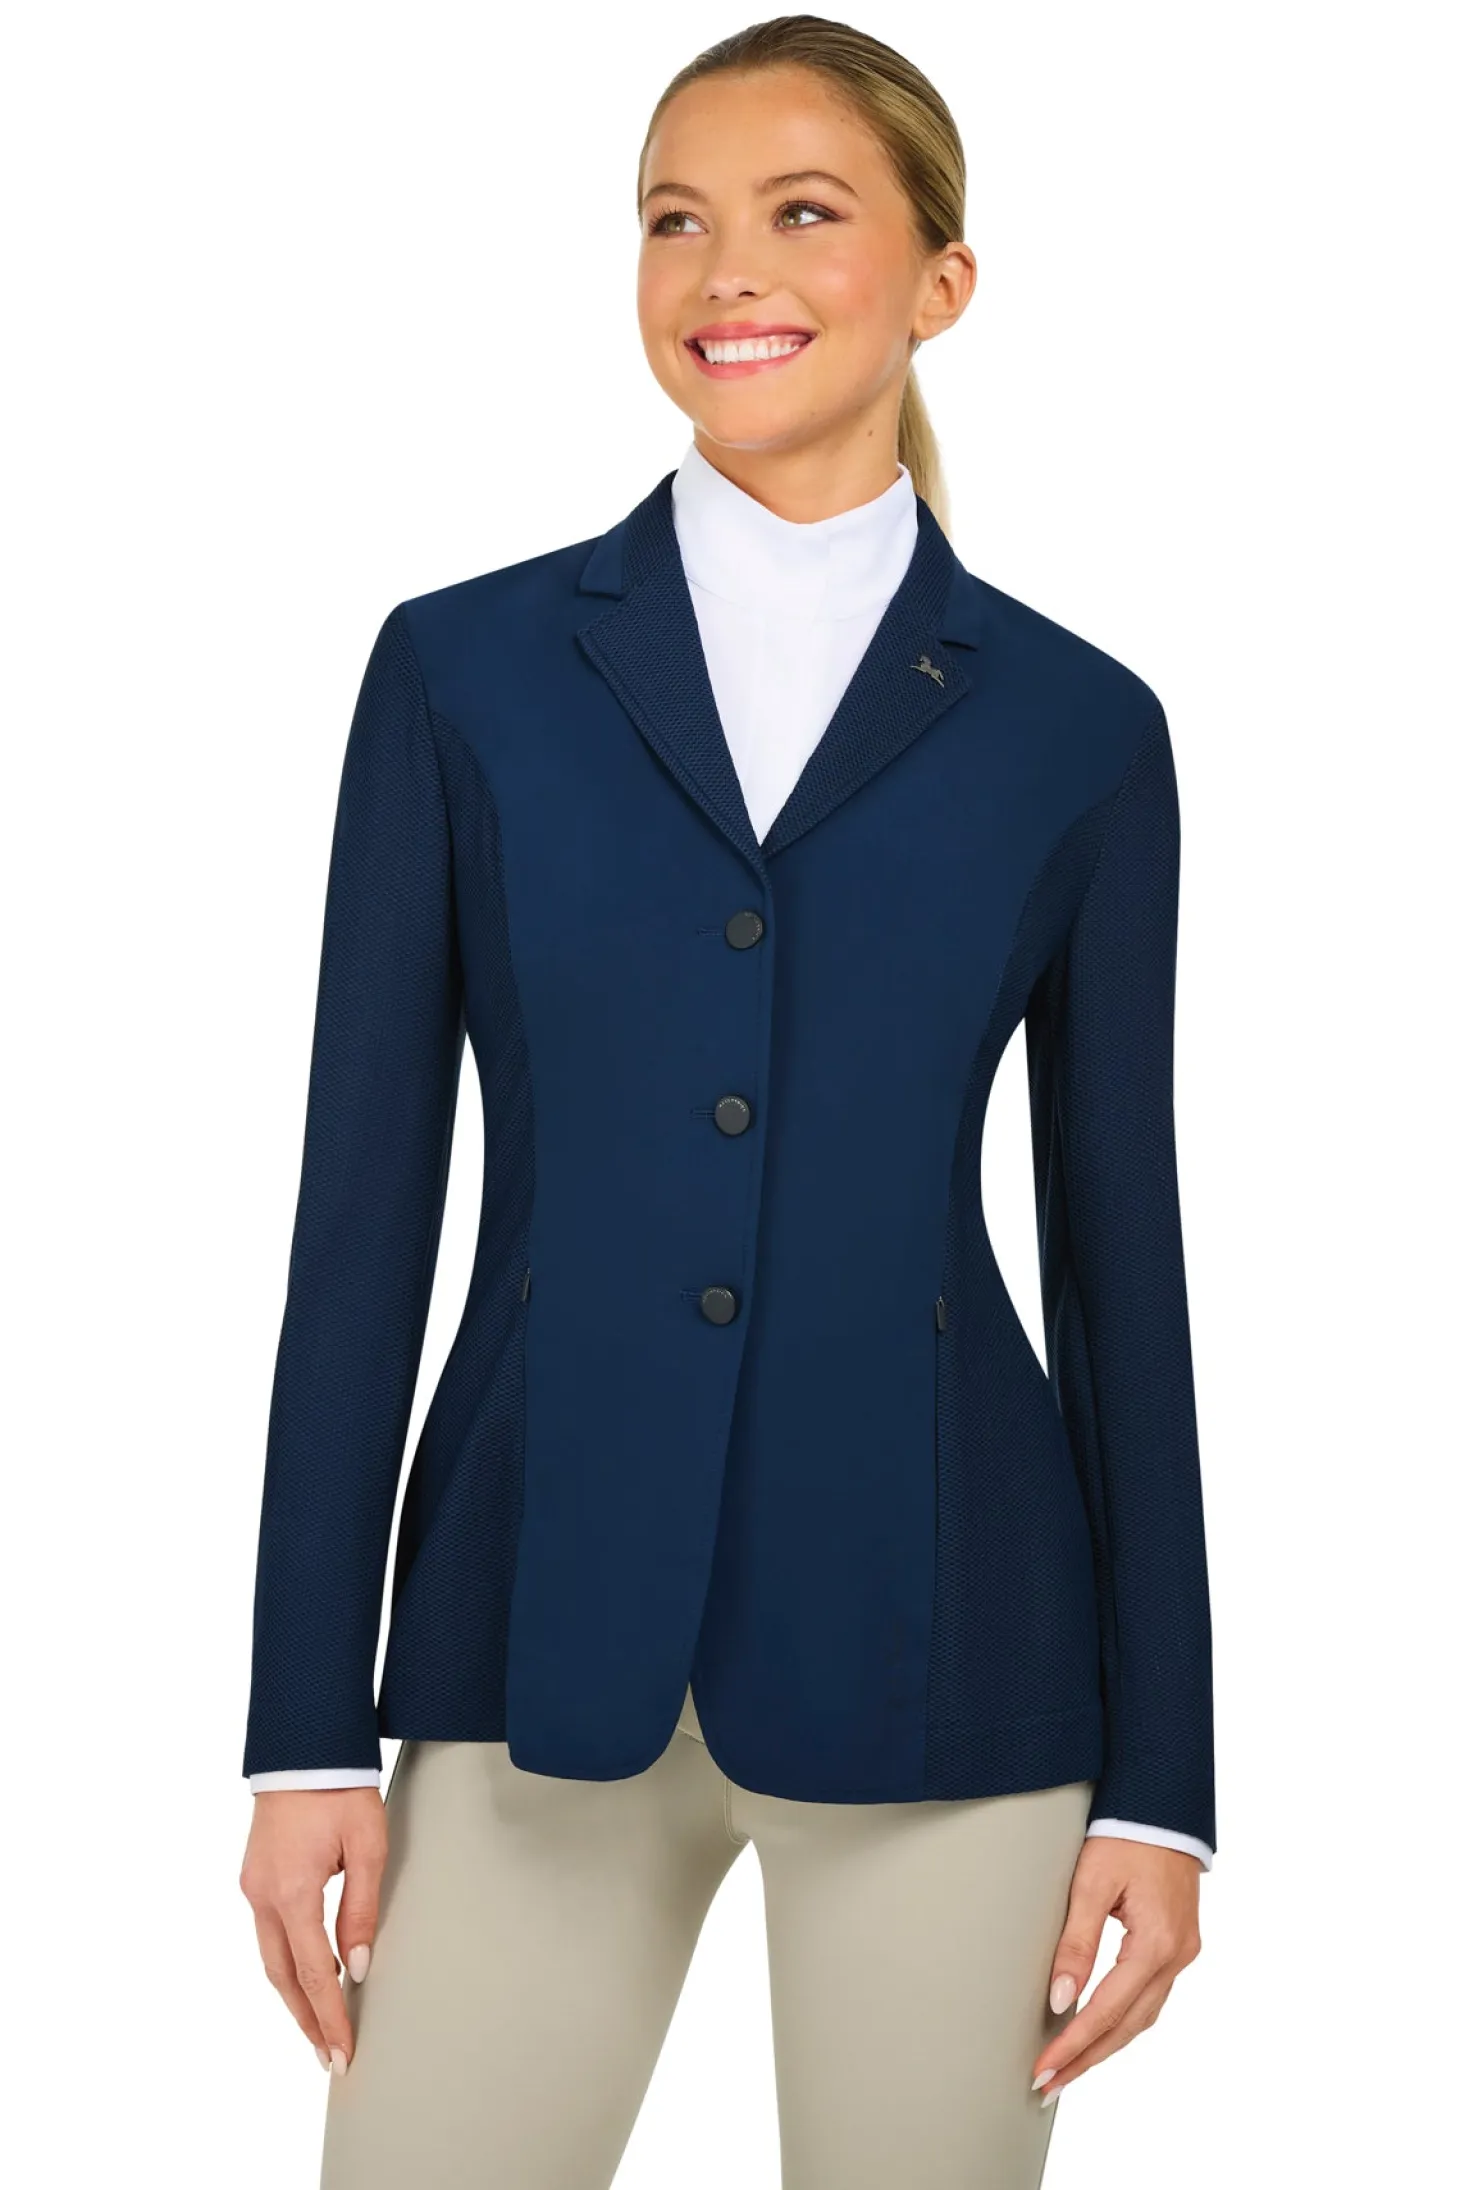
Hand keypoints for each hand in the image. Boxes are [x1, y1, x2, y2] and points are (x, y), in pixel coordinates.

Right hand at [239, 1789, 387, 2074]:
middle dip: (306, 2019)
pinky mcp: (253, 1876)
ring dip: (293, 1994)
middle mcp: (262, 1895)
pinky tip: (305, 1975)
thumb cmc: (340, 1789)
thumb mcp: (367, 1846)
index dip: (329, 2017)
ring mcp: (253, 1886)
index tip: (342, 2052)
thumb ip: (361, 1909)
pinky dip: (285, 1962)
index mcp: (291, 1891)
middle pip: (281, 1976)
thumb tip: (356, 1967)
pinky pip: (268, 1932)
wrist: (304, 1745)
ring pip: (270, 1958)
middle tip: (329, 2056)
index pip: (312, 1973)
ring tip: (319, 2026)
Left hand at [1031, 1835, 1200, 2103]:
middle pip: (1127, 2026)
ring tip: (1067, 2069)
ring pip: (1142, 2017)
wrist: (1163, 1802)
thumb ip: (1076, 1942)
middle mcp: (1177, 1956)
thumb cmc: (1126, 1833)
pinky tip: (1099, 2030)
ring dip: (1104, 2046)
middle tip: (1048, 2086)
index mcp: (1157, 1943)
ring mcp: (1182, 1952)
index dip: (1072, 2045)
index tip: (1042, 2071)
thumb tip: (1059, 1999)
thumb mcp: (1092, 1882)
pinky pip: (1149, 1997)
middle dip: (1086, 2059)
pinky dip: (1122, 2020)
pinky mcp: (1178, 1944)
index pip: (1107, 2011)